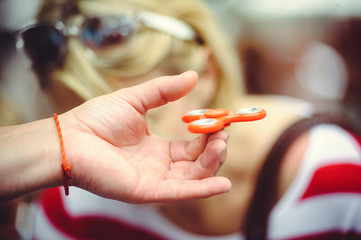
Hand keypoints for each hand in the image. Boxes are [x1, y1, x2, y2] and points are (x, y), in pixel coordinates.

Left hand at [60, 71, 230, 202]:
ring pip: (193, 177)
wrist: (71, 137)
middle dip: (215, 149)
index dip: (208, 135)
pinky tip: (223, 184)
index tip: (221, 120)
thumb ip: (165, 90)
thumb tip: (194, 74)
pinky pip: (179, 193)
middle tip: (224, 131)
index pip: (193, 146)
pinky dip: (203, 190)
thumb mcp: (137, 99)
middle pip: (198, 163)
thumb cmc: (98, 119)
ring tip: (221, 143)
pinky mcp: (147, 191)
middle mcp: (159, 167)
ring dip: (212, 163)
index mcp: (158, 149)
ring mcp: (155, 180)